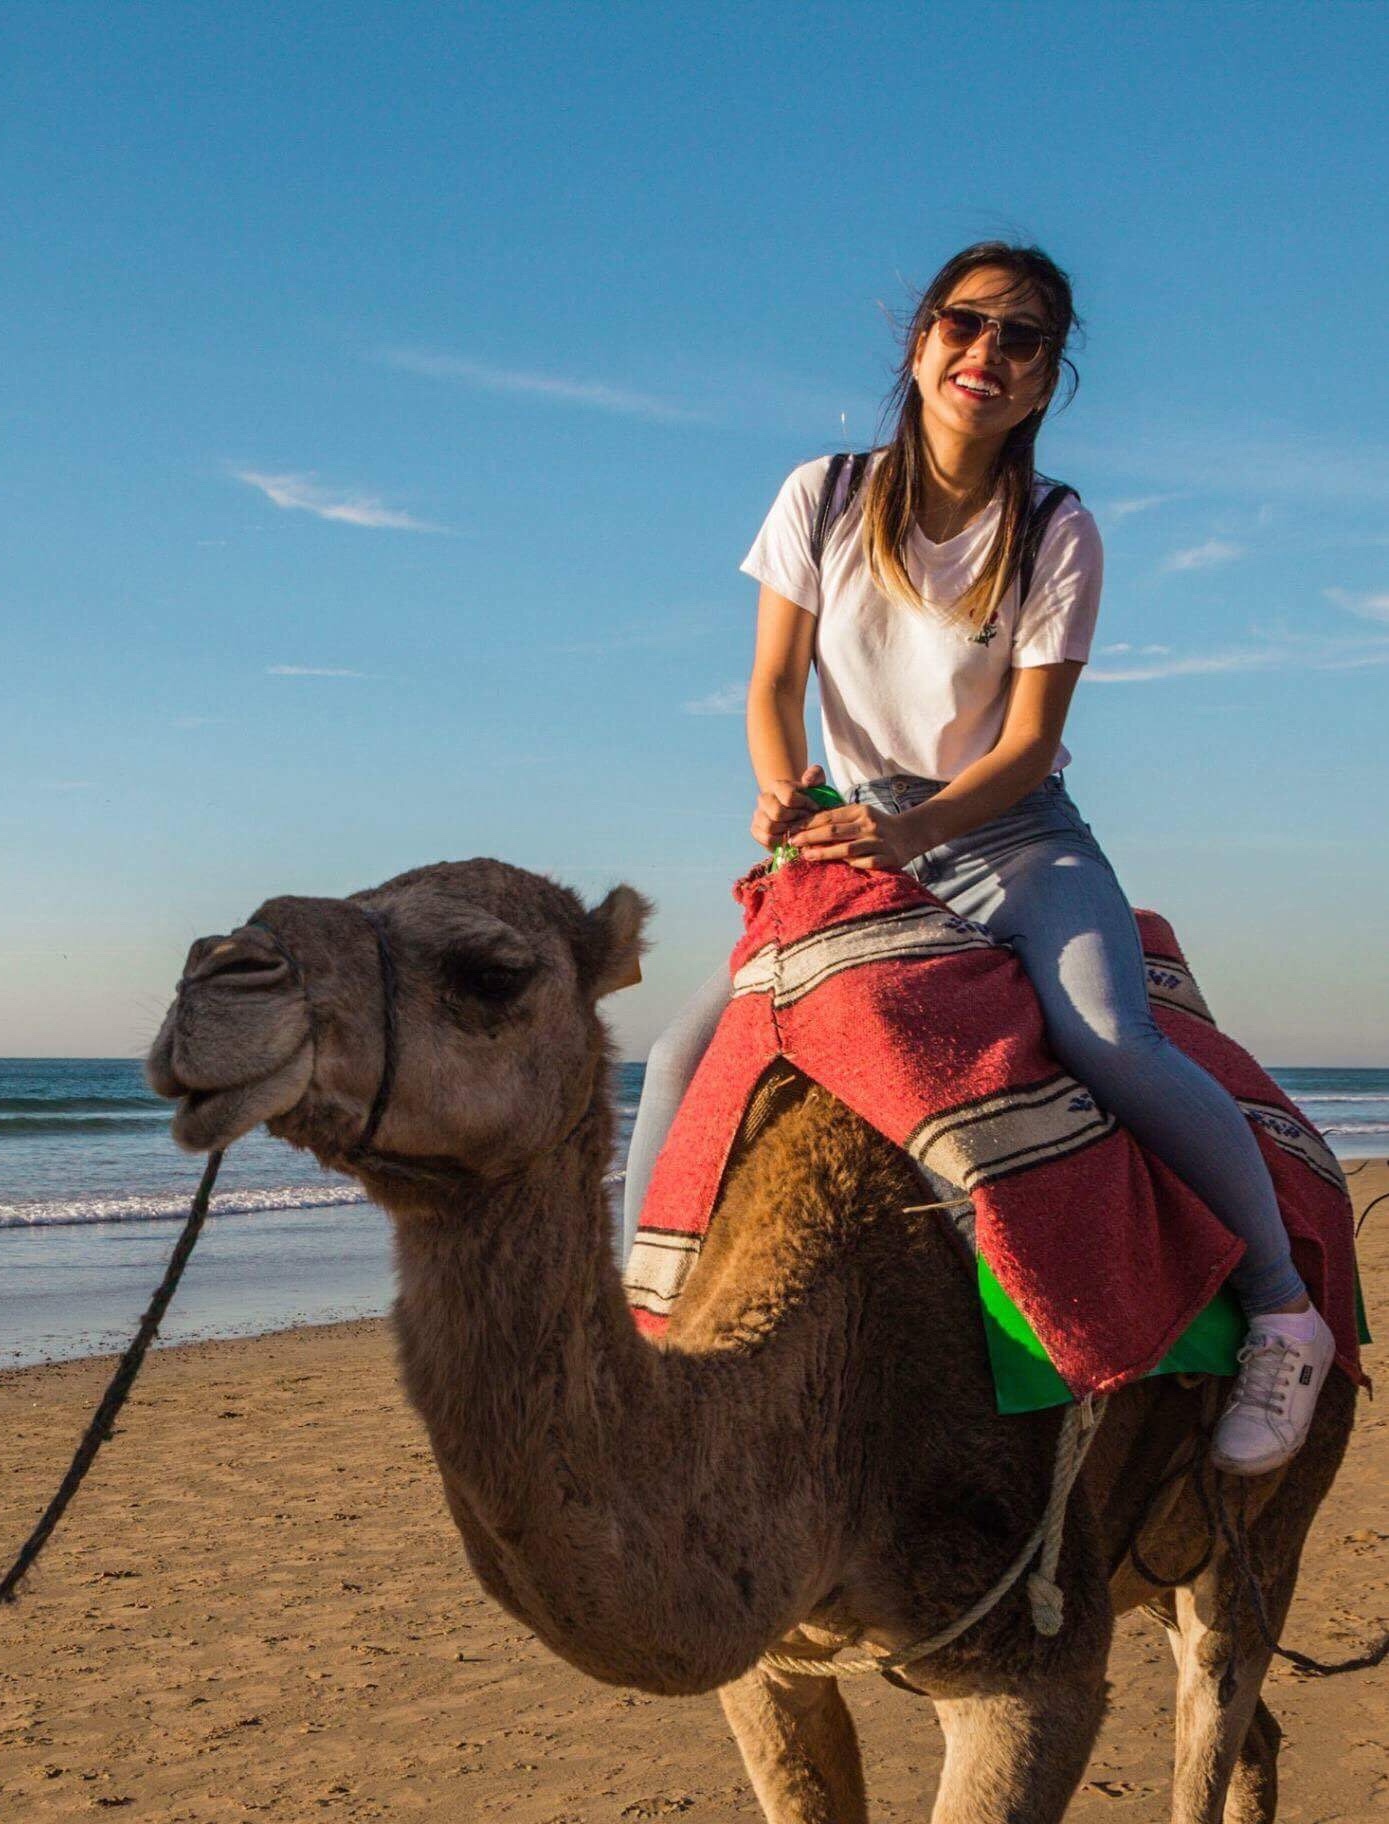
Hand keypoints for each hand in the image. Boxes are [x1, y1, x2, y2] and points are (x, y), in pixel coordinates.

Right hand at [751, 765, 826, 850]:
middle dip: (796, 819)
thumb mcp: (817, 784)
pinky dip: (781, 841)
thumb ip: (815, 775)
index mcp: (777, 785)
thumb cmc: (809, 797)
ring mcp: (758, 815)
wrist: (798, 812)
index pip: (788, 796)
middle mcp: (764, 799)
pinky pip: (766, 839)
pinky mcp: (756, 830)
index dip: (804, 804)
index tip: (816, 808)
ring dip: (788, 830)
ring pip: (770, 826)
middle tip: (807, 820)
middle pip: (778, 813)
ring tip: (800, 829)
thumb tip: (807, 781)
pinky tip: (792, 837)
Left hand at [790, 801, 924, 872]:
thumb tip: (808, 823)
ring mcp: (879, 842)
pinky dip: (850, 865)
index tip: (793, 829)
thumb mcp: (861, 814)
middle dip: (810, 837)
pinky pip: (864, 863)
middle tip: (793, 842)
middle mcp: (869, 824)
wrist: (910, 834)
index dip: (809, 823)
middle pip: (834, 831)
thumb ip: (839, 817)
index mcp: (860, 811)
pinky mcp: (887, 858)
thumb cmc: (877, 825)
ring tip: (807, 856)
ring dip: (825, 853)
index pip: (830, 816)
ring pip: (847, 849)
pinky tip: (837, 866)